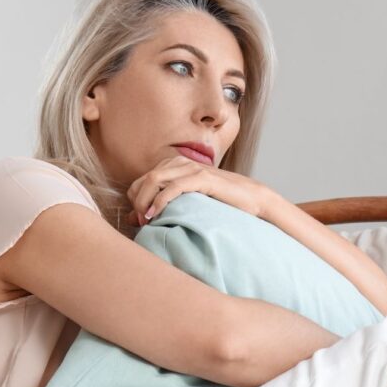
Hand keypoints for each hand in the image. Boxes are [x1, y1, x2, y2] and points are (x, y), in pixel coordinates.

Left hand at [124, 154, 268, 226]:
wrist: (251, 199)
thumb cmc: (219, 204)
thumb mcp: (186, 205)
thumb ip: (162, 207)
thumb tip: (134, 219)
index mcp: (174, 168)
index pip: (141, 181)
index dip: (135, 201)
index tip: (139, 220)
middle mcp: (180, 164)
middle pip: (144, 179)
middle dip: (137, 202)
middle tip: (141, 222)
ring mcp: (192, 168)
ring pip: (154, 179)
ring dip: (145, 201)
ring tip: (147, 220)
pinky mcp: (202, 178)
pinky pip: (173, 187)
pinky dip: (160, 201)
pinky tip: (155, 214)